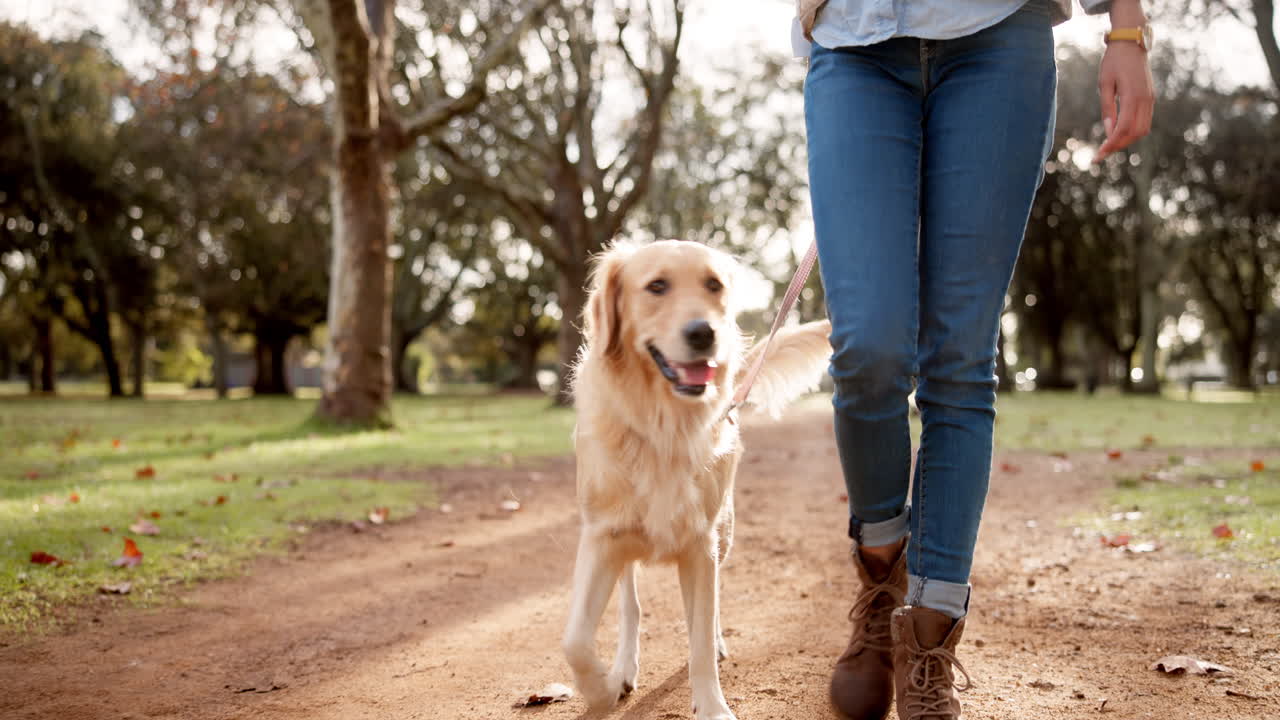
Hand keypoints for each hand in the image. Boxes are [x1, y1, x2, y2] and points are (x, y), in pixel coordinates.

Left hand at [1095, 5, 1154, 161]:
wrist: (1131, 44)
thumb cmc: (1114, 62)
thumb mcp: (1105, 84)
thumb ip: (1107, 108)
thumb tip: (1108, 131)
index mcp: (1132, 96)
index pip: (1123, 129)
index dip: (1111, 145)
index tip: (1099, 155)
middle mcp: (1145, 100)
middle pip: (1135, 133)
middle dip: (1118, 146)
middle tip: (1101, 153)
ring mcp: (1150, 99)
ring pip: (1142, 129)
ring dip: (1127, 140)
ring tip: (1109, 145)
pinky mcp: (1151, 98)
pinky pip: (1145, 121)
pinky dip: (1133, 131)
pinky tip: (1119, 133)